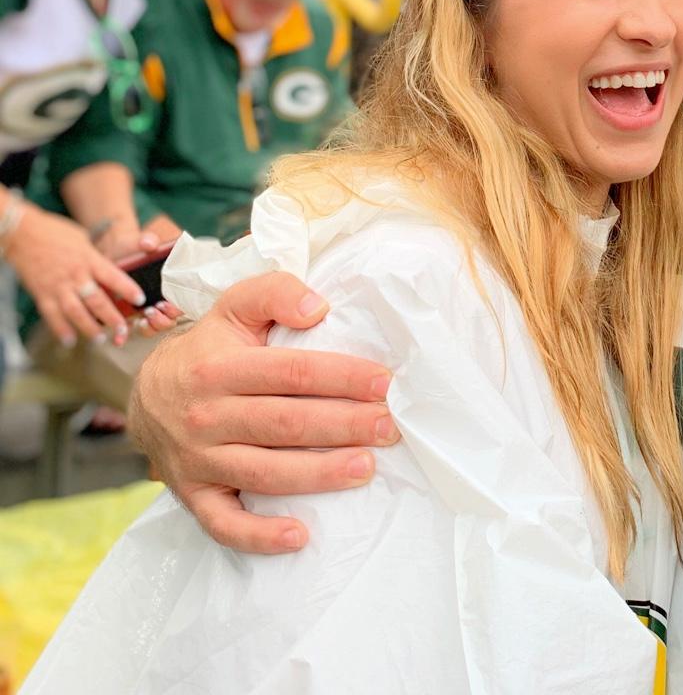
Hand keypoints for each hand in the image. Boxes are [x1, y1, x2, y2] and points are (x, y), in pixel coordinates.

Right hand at [5, 206, 146, 346]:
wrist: (23, 234)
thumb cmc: (56, 232)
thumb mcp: (83, 239)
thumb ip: (96, 258)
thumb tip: (114, 269)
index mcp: (89, 259)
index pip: (113, 277)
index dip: (127, 289)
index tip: (140, 300)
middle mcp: (75, 275)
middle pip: (97, 300)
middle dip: (112, 318)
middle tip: (123, 331)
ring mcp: (57, 286)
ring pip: (75, 312)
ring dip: (89, 328)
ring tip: (101, 339)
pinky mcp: (41, 294)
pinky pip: (52, 316)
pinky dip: (61, 330)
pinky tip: (70, 340)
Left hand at [97, 215, 184, 334]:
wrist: (112, 252)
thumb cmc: (132, 245)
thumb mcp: (139, 240)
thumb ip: (147, 240)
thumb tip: (149, 243)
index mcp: (174, 279)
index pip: (186, 299)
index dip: (179, 305)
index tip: (166, 303)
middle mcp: (166, 296)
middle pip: (173, 317)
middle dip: (165, 318)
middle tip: (153, 311)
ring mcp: (151, 306)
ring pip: (158, 326)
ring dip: (153, 326)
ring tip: (142, 320)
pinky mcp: (134, 313)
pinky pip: (138, 329)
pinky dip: (133, 334)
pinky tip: (126, 331)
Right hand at [128, 271, 397, 555]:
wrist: (146, 394)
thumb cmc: (210, 346)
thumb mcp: (235, 305)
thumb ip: (275, 293)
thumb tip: (318, 307)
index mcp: (220, 368)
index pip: (291, 372)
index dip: (341, 376)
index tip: (384, 383)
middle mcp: (207, 416)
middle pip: (285, 423)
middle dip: (344, 425)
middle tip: (390, 427)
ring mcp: (199, 461)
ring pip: (264, 473)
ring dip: (318, 475)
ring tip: (366, 468)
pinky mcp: (194, 496)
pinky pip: (224, 524)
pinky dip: (259, 536)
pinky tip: (300, 536)